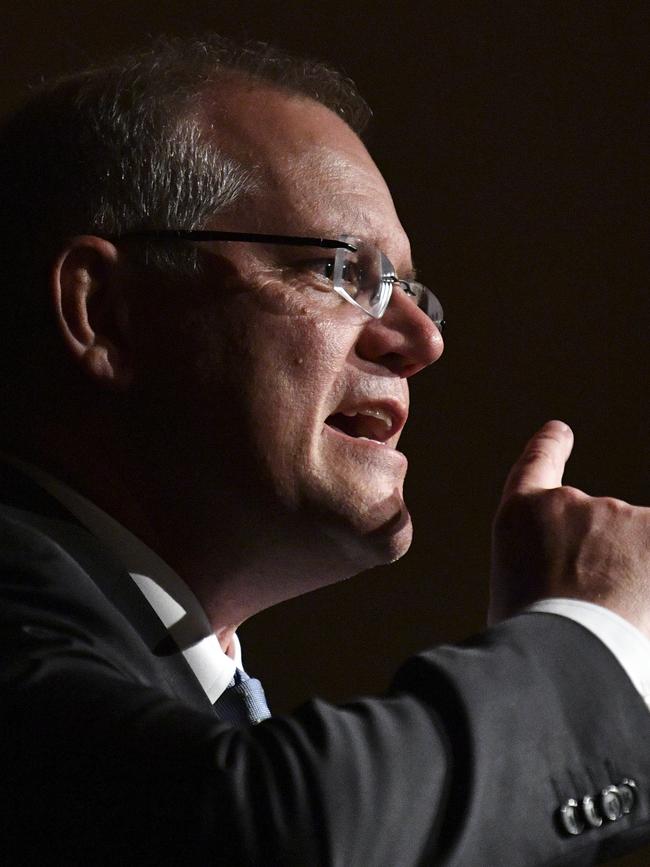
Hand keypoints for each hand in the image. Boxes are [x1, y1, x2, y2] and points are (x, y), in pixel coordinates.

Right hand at [489, 420, 649, 636]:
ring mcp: (615, 514)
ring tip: (611, 626)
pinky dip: (648, 574)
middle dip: (608, 574)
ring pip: (638, 551)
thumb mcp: (518, 597)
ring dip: (634, 585)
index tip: (560, 432)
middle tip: (592, 622)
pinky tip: (639, 605)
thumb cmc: (536, 642)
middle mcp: (566, 503)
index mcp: (520, 516)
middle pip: (601, 536)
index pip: (537, 465)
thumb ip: (548, 572)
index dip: (550, 446)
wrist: (560, 659)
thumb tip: (580, 578)